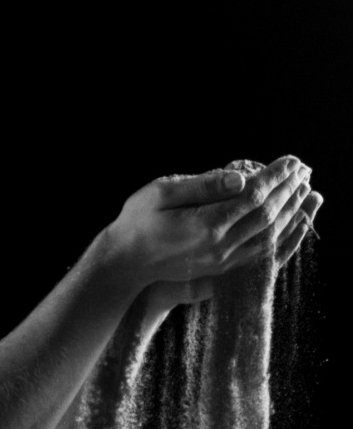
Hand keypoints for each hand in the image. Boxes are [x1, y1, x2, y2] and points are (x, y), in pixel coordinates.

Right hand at [137, 162, 322, 327]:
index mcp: (205, 225)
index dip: (276, 176)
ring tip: (305, 190)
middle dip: (288, 190)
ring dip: (290, 212)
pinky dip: (280, 235)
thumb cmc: (137, 221)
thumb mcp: (161, 192)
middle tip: (304, 169)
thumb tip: (240, 178)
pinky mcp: (221, 269)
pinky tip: (290, 221)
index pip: (254, 195)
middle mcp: (219, 247)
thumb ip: (202, 185)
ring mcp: (222, 262)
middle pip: (267, 215)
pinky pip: (260, 252)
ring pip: (268, 236)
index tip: (292, 159)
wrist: (124, 263)